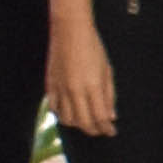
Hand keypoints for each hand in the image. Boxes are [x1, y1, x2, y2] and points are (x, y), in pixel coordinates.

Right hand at [48, 18, 120, 141]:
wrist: (70, 30)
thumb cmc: (93, 47)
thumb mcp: (107, 70)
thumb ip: (109, 95)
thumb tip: (111, 116)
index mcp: (92, 86)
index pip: (100, 117)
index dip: (106, 128)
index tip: (111, 131)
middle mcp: (75, 91)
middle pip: (84, 123)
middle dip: (94, 130)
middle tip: (101, 130)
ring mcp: (61, 89)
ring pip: (67, 120)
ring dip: (78, 125)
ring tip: (86, 122)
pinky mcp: (50, 85)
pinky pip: (54, 108)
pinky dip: (62, 115)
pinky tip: (70, 113)